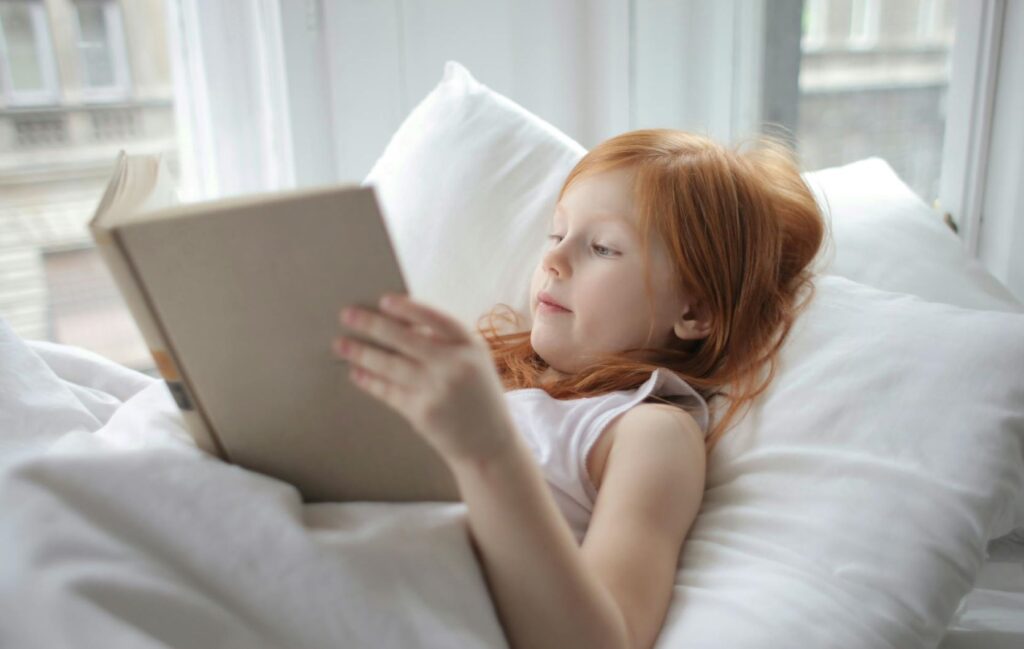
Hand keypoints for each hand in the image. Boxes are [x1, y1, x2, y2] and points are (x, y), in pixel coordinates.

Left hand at [331, 293, 515, 465]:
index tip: (383, 301)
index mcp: (470, 346)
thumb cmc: (477, 397)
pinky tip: (356, 373)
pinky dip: (369, 381)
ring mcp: (437, 390)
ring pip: (390, 365)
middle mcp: (454, 365)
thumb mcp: (474, 363)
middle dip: (372, 324)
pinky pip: (388, 391)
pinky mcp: (422, 413)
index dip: (408, 308)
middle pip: (405, 338)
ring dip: (361, 353)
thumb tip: (400, 323)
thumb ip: (446, 344)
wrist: (490, 444)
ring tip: (340, 344)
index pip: (435, 318)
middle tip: (347, 314)